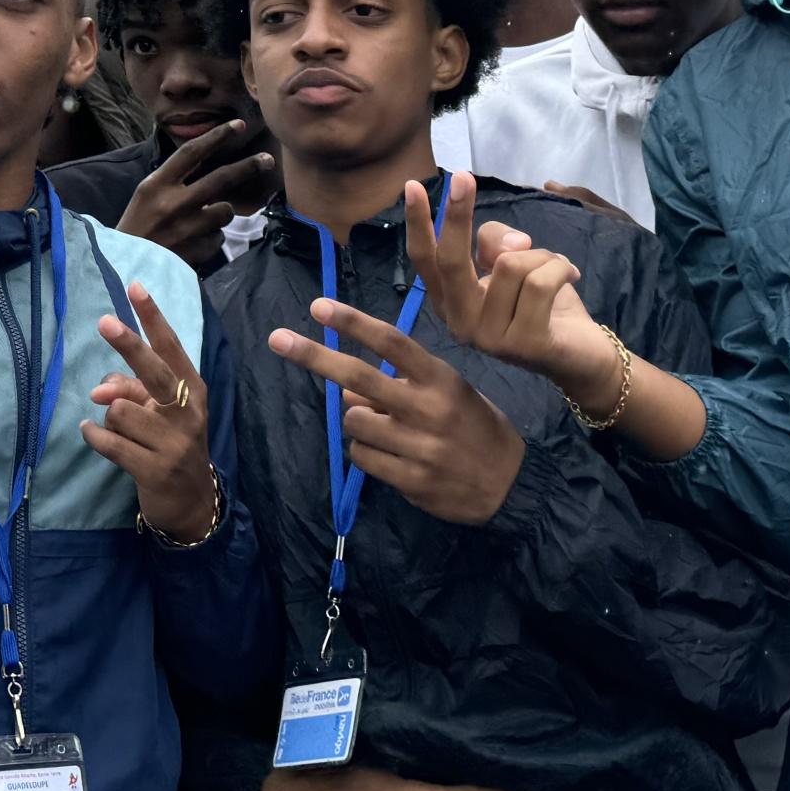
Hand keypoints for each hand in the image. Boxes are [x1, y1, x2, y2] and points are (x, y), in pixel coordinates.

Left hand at [80, 283, 215, 542]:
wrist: (192, 502)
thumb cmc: (170, 443)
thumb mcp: (159, 412)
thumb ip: (132, 390)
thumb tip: (100, 389)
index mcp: (193, 389)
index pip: (171, 347)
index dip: (152, 318)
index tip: (135, 288)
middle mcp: (188, 412)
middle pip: (153, 371)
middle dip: (128, 345)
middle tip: (104, 322)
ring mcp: (174, 443)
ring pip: (121, 410)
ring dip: (108, 417)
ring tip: (117, 429)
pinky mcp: (155, 469)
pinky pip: (110, 442)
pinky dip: (94, 436)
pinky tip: (92, 434)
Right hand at [116, 120, 276, 270]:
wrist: (124, 269)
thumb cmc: (136, 227)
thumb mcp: (146, 196)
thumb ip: (173, 181)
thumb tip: (205, 165)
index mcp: (157, 185)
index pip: (192, 153)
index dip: (217, 137)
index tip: (238, 126)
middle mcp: (174, 203)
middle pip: (221, 178)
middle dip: (249, 167)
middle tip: (268, 159)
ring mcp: (188, 228)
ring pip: (225, 211)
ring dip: (220, 213)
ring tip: (200, 222)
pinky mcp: (198, 251)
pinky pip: (218, 238)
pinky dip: (210, 239)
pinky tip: (192, 244)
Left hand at [267, 289, 527, 525]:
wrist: (512, 483)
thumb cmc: (475, 427)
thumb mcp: (448, 393)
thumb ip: (402, 384)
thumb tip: (348, 389)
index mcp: (440, 378)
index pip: (391, 342)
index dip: (352, 322)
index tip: (318, 306)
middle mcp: (428, 408)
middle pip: (358, 377)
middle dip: (314, 356)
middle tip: (277, 338)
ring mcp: (419, 446)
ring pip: (354, 421)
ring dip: (358, 422)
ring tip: (386, 429)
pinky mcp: (411, 480)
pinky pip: (363, 457)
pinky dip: (366, 452)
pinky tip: (391, 456)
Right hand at [417, 175, 621, 416]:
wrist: (581, 355)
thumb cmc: (542, 304)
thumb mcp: (511, 265)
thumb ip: (495, 246)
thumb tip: (510, 245)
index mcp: (451, 304)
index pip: (426, 261)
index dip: (418, 222)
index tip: (413, 184)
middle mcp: (461, 324)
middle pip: (451, 261)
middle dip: (456, 215)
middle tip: (463, 177)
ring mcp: (490, 338)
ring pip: (510, 264)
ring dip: (541, 254)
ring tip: (557, 267)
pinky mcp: (524, 344)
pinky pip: (541, 282)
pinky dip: (560, 267)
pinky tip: (570, 276)